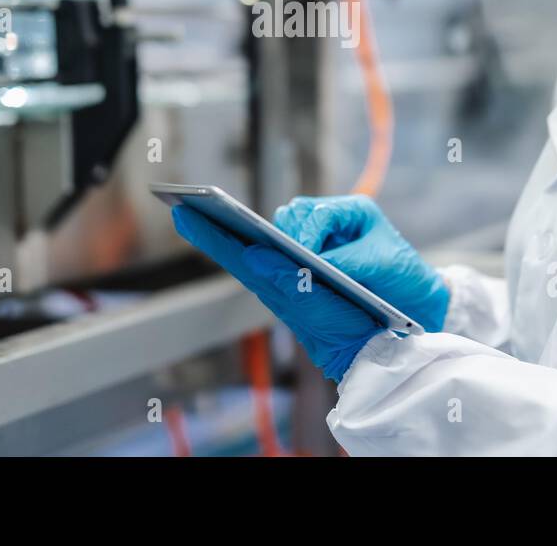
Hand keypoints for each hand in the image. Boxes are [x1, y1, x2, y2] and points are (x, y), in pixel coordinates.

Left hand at [172, 206, 380, 381]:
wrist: (374, 349)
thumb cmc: (350, 332)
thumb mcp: (320, 309)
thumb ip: (289, 283)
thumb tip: (255, 254)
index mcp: (278, 290)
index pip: (237, 256)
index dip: (209, 235)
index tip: (182, 214)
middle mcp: (278, 283)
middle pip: (240, 250)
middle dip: (213, 228)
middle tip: (184, 208)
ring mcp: (289, 280)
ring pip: (259, 247)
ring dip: (242, 231)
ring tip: (219, 215)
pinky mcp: (305, 276)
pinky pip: (280, 252)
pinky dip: (267, 239)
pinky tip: (259, 233)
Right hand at [273, 195, 448, 332]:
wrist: (414, 295)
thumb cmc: (404, 273)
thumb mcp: (380, 264)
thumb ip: (346, 262)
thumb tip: (309, 269)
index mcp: (354, 210)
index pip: (320, 212)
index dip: (308, 232)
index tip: (303, 253)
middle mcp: (335, 219)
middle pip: (296, 215)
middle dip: (289, 235)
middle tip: (290, 260)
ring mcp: (324, 238)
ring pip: (289, 232)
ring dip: (285, 248)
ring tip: (286, 269)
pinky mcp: (317, 257)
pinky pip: (292, 254)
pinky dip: (287, 263)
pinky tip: (287, 277)